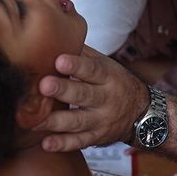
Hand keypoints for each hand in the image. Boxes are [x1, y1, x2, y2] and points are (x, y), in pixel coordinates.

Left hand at [34, 46, 148, 151]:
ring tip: (35, 120)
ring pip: (78, 121)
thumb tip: (56, 31)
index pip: (92, 69)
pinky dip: (63, 144)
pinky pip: (79, 142)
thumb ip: (82, 53)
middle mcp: (106, 99)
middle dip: (63, 90)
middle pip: (84, 95)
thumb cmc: (114, 82)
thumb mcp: (105, 64)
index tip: (59, 60)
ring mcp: (101, 120)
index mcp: (108, 76)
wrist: (142, 113)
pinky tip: (46, 144)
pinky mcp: (96, 138)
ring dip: (56, 121)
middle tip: (44, 85)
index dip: (77, 65)